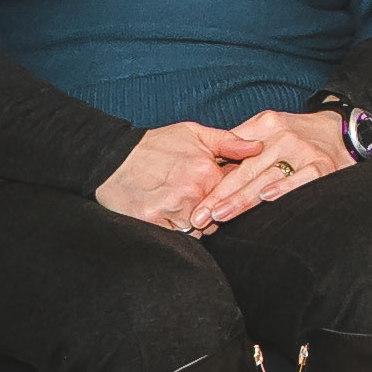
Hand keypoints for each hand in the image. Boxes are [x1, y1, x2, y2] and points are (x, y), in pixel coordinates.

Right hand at [96, 120, 260, 230]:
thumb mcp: (195, 134)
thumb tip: (259, 147)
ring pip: (197, 231)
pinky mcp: (152, 222)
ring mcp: (172, 208)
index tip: (215, 193)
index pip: (234, 196)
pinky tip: (165, 215)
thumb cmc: (156, 144)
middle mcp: (193, 191)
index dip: (227, 197)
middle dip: (211, 213)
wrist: (112, 157)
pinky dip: (173, 231)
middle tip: (192, 200)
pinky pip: (175, 237)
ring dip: (191, 224)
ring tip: (176, 206)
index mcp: (207, 171)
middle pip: (217, 217)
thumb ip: (230, 142)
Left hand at [193, 109, 351, 227]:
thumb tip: (208, 169)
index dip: (214, 181)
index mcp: (265, 125)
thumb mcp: (268, 128)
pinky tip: (267, 198)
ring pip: (268, 176)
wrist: (341, 130)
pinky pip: (302, 178)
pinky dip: (285, 188)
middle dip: (220, 196)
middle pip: (246, 170)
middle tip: (200, 216)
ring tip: (221, 215)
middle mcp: (283, 136)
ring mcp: (304, 151)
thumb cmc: (297, 135)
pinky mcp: (323, 165)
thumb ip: (241, 143)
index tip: (196, 202)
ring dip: (243, 198)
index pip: (233, 156)